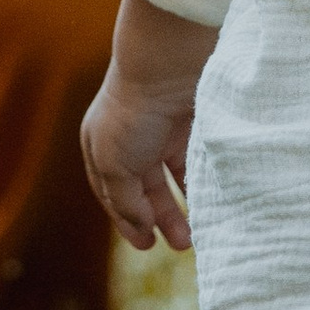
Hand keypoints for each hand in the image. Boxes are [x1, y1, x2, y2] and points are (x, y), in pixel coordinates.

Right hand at [80, 0, 217, 253]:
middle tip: (179, 245)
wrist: (168, 65)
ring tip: (196, 235)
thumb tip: (142, 228)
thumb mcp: (114, 165)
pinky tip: (209, 202)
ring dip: (182, 206)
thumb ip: (125, 201)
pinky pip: (195, 161)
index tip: (144, 244)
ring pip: (172, 177)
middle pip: (144, 187)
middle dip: (159, 218)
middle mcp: (130, 137)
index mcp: (100, 143)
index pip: (111, 190)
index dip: (126, 219)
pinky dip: (199, 182)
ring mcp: (162, 129)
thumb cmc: (133, 113)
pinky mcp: (191, 122)